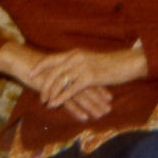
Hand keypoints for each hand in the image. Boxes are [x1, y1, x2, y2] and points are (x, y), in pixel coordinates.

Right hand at [0, 42, 113, 120]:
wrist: (21, 60)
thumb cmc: (36, 65)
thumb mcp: (53, 68)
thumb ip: (64, 73)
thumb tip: (74, 80)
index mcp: (69, 66)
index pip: (88, 77)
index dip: (99, 87)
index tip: (110, 97)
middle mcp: (68, 72)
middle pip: (87, 87)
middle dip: (99, 98)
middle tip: (109, 108)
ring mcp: (60, 81)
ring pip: (80, 95)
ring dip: (92, 105)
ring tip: (101, 115)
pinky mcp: (52, 88)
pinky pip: (66, 101)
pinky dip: (76, 109)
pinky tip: (85, 117)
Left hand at [30, 48, 147, 108]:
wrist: (126, 63)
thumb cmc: (109, 63)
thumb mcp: (90, 60)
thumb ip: (77, 64)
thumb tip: (68, 70)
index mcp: (75, 52)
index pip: (52, 58)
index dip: (40, 66)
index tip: (30, 73)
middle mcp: (76, 57)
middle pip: (53, 70)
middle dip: (44, 84)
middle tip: (39, 95)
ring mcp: (82, 67)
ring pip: (60, 80)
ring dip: (51, 93)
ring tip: (45, 102)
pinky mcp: (90, 77)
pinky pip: (70, 89)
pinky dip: (61, 97)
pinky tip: (55, 104)